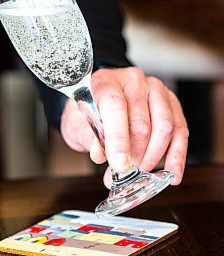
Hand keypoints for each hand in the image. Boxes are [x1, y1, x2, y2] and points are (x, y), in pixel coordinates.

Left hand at [60, 66, 188, 188]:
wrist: (100, 96)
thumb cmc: (89, 108)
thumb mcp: (76, 121)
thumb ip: (85, 135)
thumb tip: (98, 153)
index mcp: (106, 82)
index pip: (115, 106)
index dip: (118, 139)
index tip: (119, 164)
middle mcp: (133, 81)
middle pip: (142, 123)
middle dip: (135, 156)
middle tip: (124, 174)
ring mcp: (155, 89)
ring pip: (164, 127)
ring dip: (153, 157)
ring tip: (139, 172)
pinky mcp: (171, 101)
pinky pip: (180, 130)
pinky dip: (177, 155)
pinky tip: (171, 173)